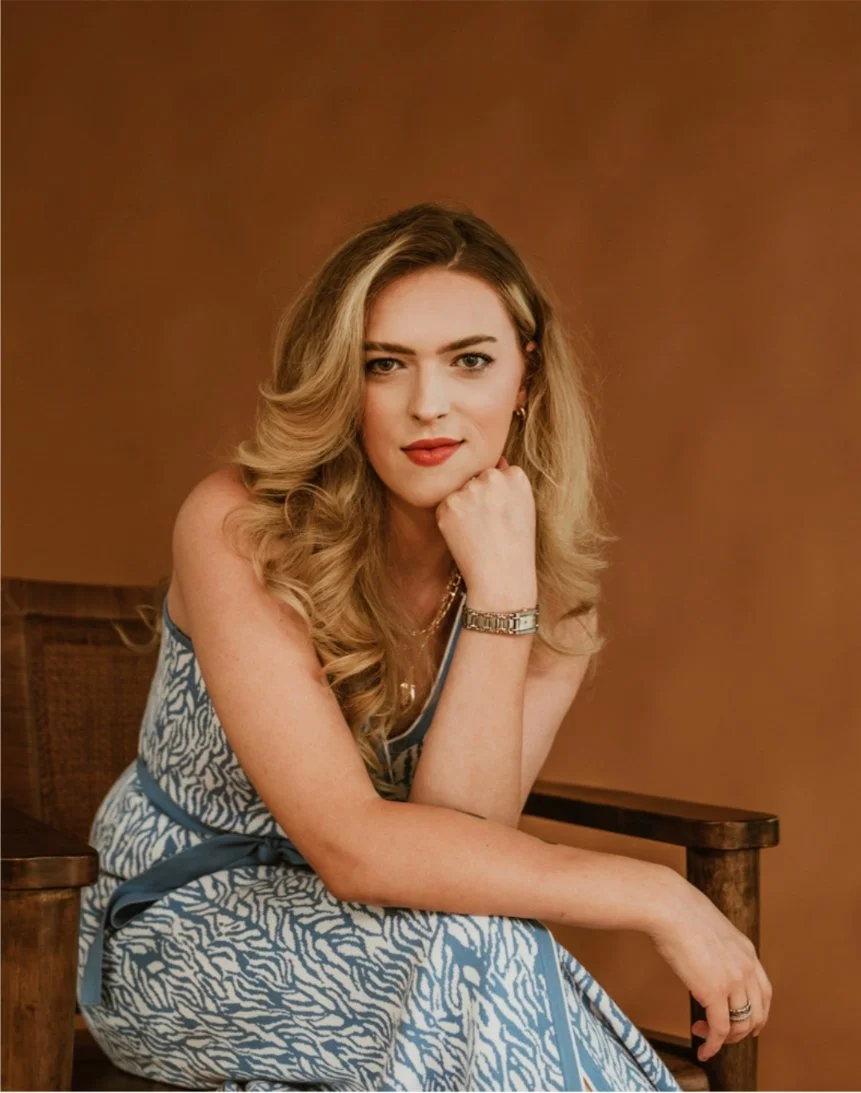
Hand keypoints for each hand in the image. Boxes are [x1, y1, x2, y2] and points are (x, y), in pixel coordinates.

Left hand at [435, 454, 536, 606]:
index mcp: (516, 476)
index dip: (497, 496)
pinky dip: (450, 519)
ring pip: (460, 491)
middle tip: (489, 526)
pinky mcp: (449, 504)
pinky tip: (465, 536)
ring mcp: (469, 490)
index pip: (497, 472)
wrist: (502, 577)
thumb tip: (496, 460)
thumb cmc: (516, 546)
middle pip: (477, 479)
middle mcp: (492, 477)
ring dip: (463, 507)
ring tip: (478, 532)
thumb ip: (510, 482)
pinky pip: (445, 506)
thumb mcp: (525, 508)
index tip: (502, 516)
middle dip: (479, 497)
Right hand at [647, 876, 772, 1062]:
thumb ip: (713, 946)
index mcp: (746, 950)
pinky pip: (720, 1030)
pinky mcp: (714, 993)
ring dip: (725, 1038)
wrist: (668, 905)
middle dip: (742, 1030)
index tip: (747, 1023)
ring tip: (704, 1035)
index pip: (764, 991)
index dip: (759, 1012)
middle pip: (758, 1013)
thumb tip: (700, 954)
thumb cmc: (677, 909)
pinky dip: (714, 1045)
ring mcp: (733, 981)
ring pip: (741, 1025)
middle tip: (724, 1035)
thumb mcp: (708, 927)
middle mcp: (746, 967)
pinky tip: (703, 1050)